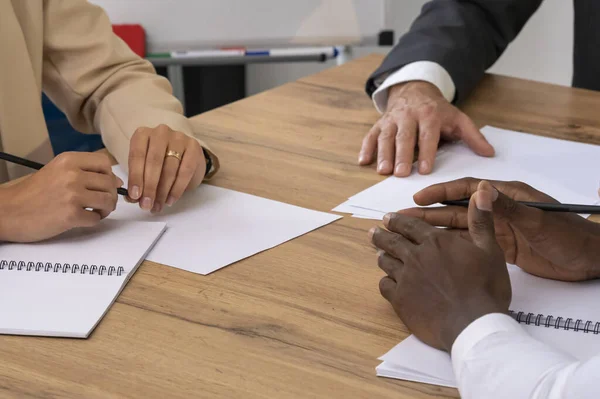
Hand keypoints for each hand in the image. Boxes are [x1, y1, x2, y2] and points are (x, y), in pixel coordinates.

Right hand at [0, 152, 121, 242]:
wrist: (8, 211)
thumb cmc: (33, 193)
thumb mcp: (57, 172)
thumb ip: (84, 173)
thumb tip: (117, 181)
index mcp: (68, 160)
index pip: (104, 163)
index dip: (109, 175)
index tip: (103, 184)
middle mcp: (72, 174)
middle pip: (110, 183)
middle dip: (110, 195)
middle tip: (101, 203)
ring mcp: (72, 194)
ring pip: (108, 201)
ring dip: (105, 209)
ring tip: (95, 211)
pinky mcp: (71, 215)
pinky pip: (96, 218)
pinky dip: (93, 221)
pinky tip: (83, 219)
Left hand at [127, 124, 205, 212]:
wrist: (186, 156)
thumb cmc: (160, 162)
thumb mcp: (145, 168)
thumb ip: (138, 182)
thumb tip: (132, 199)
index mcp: (142, 134)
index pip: (137, 155)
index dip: (135, 177)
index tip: (134, 196)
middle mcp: (160, 132)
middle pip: (154, 161)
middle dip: (149, 187)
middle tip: (146, 205)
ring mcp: (179, 138)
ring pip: (169, 168)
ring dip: (162, 191)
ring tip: (158, 206)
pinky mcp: (193, 147)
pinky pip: (185, 171)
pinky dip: (177, 188)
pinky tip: (170, 200)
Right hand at [358, 81, 494, 175]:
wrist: (415, 89)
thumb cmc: (438, 111)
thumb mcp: (458, 119)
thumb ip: (473, 136)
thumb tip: (490, 154)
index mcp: (429, 115)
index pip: (427, 135)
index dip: (426, 152)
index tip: (424, 170)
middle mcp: (408, 115)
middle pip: (404, 136)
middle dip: (401, 155)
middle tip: (401, 174)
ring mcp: (391, 119)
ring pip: (385, 136)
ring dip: (383, 154)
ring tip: (383, 171)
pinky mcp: (379, 123)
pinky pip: (370, 135)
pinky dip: (365, 148)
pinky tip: (363, 161)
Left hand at [370, 183, 510, 350]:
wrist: (473, 324)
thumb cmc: (485, 288)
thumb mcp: (490, 249)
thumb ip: (481, 220)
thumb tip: (482, 190)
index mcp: (435, 242)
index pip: (410, 226)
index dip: (398, 220)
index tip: (388, 217)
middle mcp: (416, 256)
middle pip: (392, 241)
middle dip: (381, 234)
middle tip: (373, 231)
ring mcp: (405, 278)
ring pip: (386, 262)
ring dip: (381, 256)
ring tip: (378, 254)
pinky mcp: (400, 299)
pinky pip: (385, 285)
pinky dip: (385, 281)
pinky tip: (387, 282)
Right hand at [400, 178, 599, 281]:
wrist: (588, 261)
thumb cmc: (569, 236)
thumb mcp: (537, 220)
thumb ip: (508, 207)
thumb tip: (482, 189)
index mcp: (507, 196)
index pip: (468, 190)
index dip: (441, 192)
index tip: (419, 198)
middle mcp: (498, 210)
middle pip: (457, 208)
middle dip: (430, 212)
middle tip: (403, 217)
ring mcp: (498, 229)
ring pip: (459, 227)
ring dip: (436, 229)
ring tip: (410, 233)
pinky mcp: (500, 247)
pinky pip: (469, 243)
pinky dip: (451, 245)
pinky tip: (433, 249)